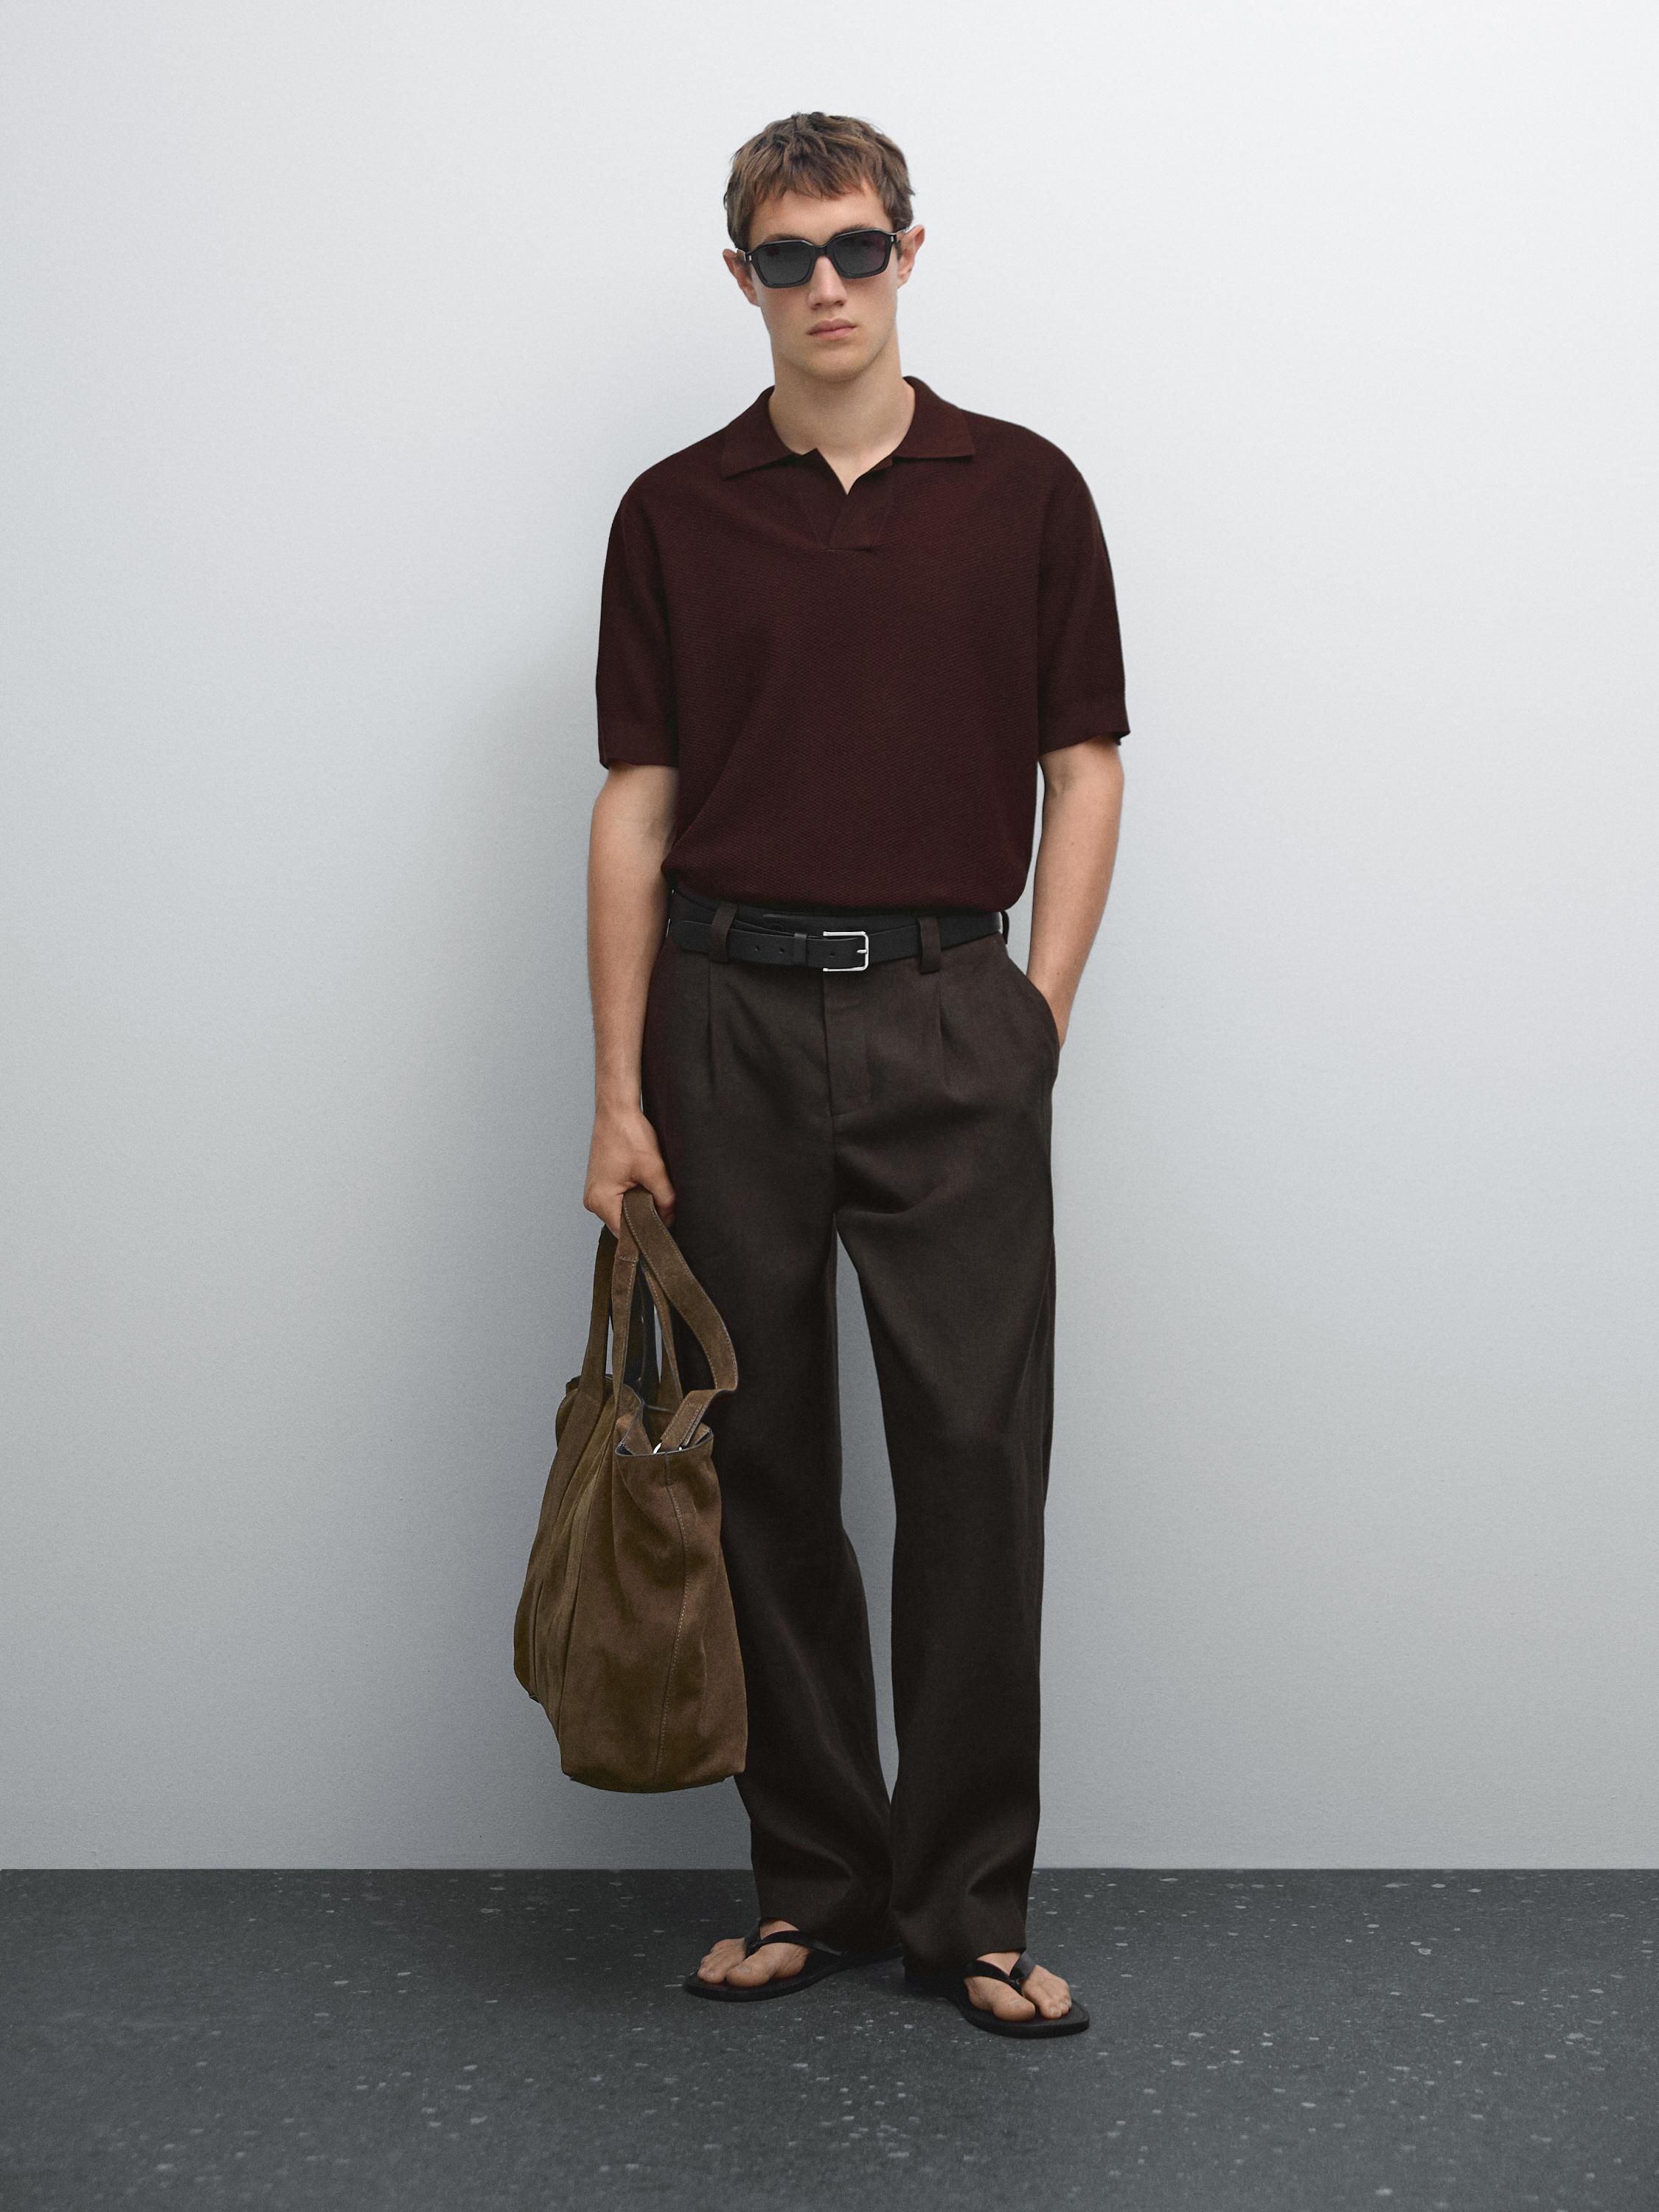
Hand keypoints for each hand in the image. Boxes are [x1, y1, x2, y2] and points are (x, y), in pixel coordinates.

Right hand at [584, 1101, 675, 1235]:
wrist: (617, 1109)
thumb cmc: (628, 1134)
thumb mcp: (654, 1170)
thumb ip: (665, 1199)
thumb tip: (670, 1219)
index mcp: (600, 1201)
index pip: (625, 1234)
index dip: (646, 1233)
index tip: (664, 1229)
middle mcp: (593, 1200)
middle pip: (623, 1223)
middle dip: (644, 1216)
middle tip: (662, 1204)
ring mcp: (595, 1191)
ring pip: (623, 1210)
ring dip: (639, 1203)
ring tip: (650, 1187)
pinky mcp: (601, 1182)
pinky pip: (619, 1199)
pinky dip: (633, 1194)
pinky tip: (642, 1181)